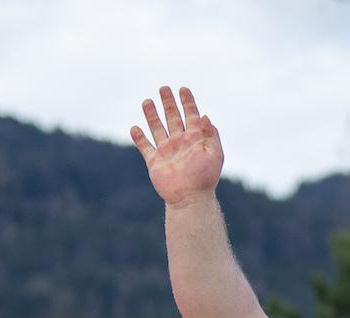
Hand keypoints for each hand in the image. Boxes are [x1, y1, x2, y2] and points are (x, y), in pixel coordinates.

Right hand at [130, 86, 224, 206]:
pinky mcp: (155, 162)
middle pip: (172, 117)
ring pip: (157, 128)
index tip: (183, 89)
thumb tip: (204, 116)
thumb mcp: (214, 154)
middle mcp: (179, 142)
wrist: (190, 198)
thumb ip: (210, 134)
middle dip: (168, 103)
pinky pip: (145, 147)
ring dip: (152, 115)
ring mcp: (166, 151)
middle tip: (164, 88)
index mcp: (194, 139)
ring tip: (147, 101)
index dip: (187, 102)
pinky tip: (135, 128)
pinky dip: (139, 138)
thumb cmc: (205, 178)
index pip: (191, 115)